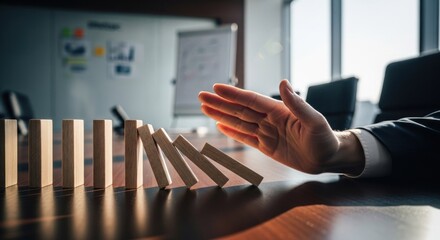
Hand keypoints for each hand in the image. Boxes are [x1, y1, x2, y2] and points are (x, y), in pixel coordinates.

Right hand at [198, 80, 363, 174]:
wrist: (328, 160)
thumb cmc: (325, 139)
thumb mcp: (314, 121)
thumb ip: (297, 104)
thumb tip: (284, 83)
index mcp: (279, 111)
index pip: (251, 100)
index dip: (233, 94)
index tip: (216, 87)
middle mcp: (269, 119)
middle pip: (239, 110)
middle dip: (220, 103)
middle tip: (201, 96)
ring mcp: (266, 133)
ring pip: (239, 122)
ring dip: (221, 115)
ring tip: (205, 108)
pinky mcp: (266, 147)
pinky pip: (245, 138)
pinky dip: (232, 132)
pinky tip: (220, 125)